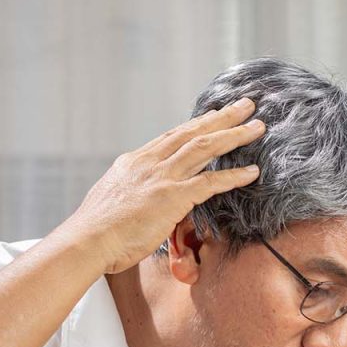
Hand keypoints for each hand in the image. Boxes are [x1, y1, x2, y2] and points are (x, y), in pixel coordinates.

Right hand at [60, 97, 264, 273]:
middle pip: (192, 132)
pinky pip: (210, 182)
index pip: (170, 137)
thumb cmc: (96, 232)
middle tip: (245, 105)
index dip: (196, 125)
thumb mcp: (112, 202)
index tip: (214, 115)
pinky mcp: (172, 197)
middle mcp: (149, 163)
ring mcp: (161, 178)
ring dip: (234, 135)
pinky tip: (252, 171)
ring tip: (258, 126)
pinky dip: (233, 176)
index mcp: (133, 162)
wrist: (88, 241)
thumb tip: (136, 200)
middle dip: (221, 117)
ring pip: (205, 148)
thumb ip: (130, 194)